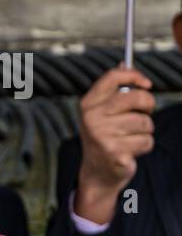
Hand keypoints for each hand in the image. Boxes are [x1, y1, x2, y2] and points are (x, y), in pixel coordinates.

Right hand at [74, 67, 154, 224]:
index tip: (147, 84)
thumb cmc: (104, 137)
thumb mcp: (102, 111)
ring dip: (144, 132)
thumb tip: (123, 63)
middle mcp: (92, 118)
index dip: (135, 75)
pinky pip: (146, 141)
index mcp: (88, 104)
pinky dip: (144, 147)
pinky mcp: (115, 152)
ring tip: (129, 138)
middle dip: (147, 107)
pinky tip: (129, 151)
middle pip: (137, 97)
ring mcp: (102, 135)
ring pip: (145, 122)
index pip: (113, 77)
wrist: (96, 172)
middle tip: (141, 116)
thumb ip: (113, 89)